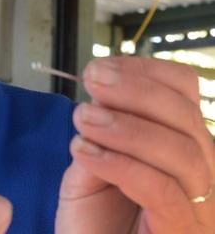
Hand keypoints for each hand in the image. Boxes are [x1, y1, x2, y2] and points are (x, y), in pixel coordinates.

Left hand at [56, 57, 214, 233]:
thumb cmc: (95, 221)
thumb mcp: (96, 162)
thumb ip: (105, 127)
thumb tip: (102, 83)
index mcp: (185, 149)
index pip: (187, 95)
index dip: (147, 73)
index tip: (102, 67)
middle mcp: (204, 177)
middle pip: (188, 119)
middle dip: (135, 91)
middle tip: (93, 80)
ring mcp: (200, 210)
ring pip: (181, 153)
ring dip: (126, 127)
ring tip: (82, 118)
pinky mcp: (183, 233)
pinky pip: (161, 190)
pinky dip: (120, 163)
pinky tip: (84, 151)